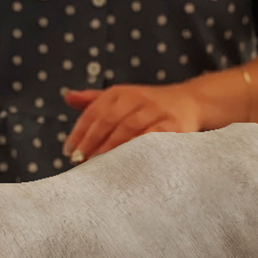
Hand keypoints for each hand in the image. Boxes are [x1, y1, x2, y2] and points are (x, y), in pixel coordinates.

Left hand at [61, 83, 205, 161]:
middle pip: (109, 119)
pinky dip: (137, 150)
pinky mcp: (172, 125)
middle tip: (80, 160)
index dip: (80, 131)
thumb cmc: (148, 105)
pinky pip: (151, 139)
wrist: (190, 102)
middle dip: (92, 141)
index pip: (94, 111)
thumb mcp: (121, 98)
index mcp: (120, 93)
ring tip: (97, 163)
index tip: (69, 150)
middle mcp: (137, 98)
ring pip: (128, 129)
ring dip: (111, 147)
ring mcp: (156, 111)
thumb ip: (94, 101)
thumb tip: (67, 97)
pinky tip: (126, 162)